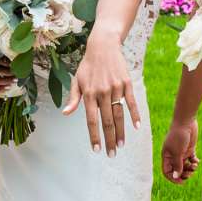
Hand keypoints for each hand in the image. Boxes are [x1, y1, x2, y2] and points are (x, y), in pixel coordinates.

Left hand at [64, 34, 139, 153]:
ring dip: (120, 132)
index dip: (94, 136)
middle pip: (106, 121)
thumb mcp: (77, 80)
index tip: (96, 149)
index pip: (91, 120)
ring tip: (120, 145)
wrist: (103, 46)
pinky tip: (136, 127)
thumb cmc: (88, 65)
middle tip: (111, 154)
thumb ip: (73, 98)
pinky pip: (131, 102)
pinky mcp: (126, 83)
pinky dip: (134, 115)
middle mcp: (102, 92)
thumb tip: (66, 113)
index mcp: (89, 94)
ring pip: (119, 115)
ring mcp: (115, 88)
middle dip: (108, 140)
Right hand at [161, 114, 198, 182]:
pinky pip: (191, 159)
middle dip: (183, 174)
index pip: (167, 171)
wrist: (186, 122)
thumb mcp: (177, 152)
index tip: (181, 181)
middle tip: (190, 174)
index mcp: (166, 156)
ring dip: (190, 168)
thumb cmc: (179, 136)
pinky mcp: (189, 149)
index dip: (173, 178)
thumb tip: (176, 177)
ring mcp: (181, 153)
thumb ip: (177, 165)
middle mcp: (173, 156)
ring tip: (194, 166)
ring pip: (185, 166)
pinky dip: (194, 162)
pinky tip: (197, 161)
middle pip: (177, 170)